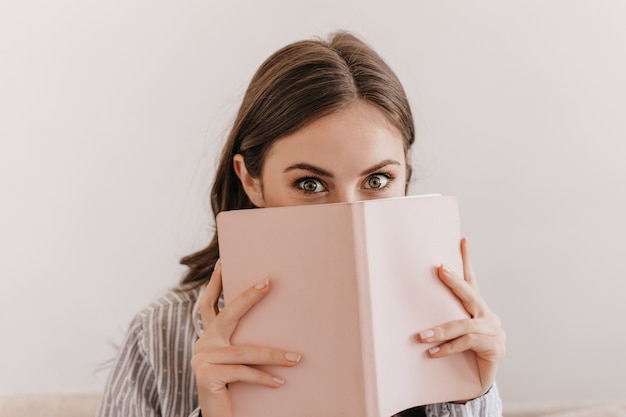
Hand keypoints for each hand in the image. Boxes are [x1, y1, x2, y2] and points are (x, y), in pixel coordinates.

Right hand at [191, 260, 301, 416]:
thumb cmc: (234, 388)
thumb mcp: (239, 361)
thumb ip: (244, 342)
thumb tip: (278, 321)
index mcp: (210, 337)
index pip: (209, 304)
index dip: (215, 282)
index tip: (222, 260)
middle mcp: (203, 344)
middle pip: (227, 315)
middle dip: (248, 297)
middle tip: (268, 282)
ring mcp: (202, 360)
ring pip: (244, 351)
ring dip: (274, 355)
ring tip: (297, 359)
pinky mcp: (206, 377)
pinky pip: (241, 373)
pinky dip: (263, 378)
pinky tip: (280, 382)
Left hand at [416, 238, 505, 399]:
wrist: (477, 382)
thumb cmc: (461, 354)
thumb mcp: (449, 333)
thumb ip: (439, 319)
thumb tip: (405, 305)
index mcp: (476, 308)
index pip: (471, 280)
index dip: (467, 260)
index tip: (462, 239)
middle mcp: (487, 315)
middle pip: (470, 294)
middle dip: (455, 281)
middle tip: (441, 269)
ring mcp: (494, 330)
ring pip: (464, 324)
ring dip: (441, 330)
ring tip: (422, 337)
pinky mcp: (495, 347)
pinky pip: (468, 343)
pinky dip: (449, 347)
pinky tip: (434, 352)